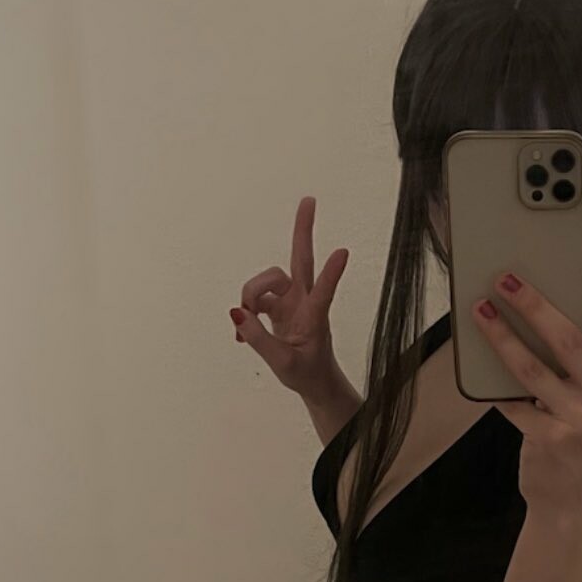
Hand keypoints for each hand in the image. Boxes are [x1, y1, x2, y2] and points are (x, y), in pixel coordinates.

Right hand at [230, 196, 349, 398]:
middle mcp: (304, 302)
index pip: (323, 293)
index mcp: (314, 319)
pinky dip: (244, 312)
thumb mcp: (282, 364)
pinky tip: (242, 332)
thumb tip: (237, 312)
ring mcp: (291, 301)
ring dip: (250, 296)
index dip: (332, 274)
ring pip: (266, 281)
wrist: (315, 382)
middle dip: (302, 230)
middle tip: (309, 199)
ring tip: (245, 324)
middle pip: (299, 261)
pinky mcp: (279, 306)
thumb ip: (259, 339)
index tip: (344, 252)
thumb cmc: (307, 373)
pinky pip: (254, 298)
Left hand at [472, 243, 581, 516]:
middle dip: (535, 305)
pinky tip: (475, 362)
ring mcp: (581, 420)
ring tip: (482, 311)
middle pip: (569, 340)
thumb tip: (543, 304)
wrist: (572, 492)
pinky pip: (515, 403)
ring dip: (503, 337)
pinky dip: (493, 383)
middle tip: (507, 278)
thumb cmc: (579, 428)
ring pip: (534, 370)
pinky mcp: (552, 440)